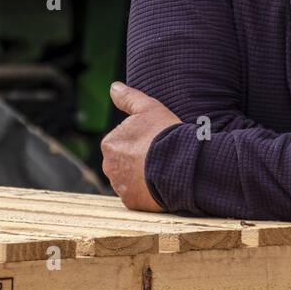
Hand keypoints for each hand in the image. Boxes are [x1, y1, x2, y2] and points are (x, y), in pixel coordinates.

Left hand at [100, 82, 180, 210]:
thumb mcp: (149, 108)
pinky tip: (162, 184)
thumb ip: (128, 97)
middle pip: (124, 162)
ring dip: (142, 176)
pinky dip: (147, 192)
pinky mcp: (131, 202)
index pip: (123, 142)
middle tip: (161, 155)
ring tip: (164, 170)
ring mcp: (120, 186)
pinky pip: (138, 196)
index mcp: (109, 144)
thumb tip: (113, 87)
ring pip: (130, 180)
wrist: (181, 164)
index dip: (142, 140)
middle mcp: (109, 166)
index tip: (157, 140)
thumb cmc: (165, 133)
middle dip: (139, 160)